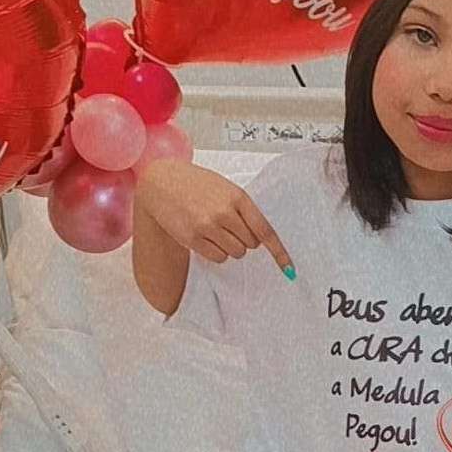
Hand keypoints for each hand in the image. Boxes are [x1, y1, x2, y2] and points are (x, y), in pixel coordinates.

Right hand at [136, 159, 293, 275]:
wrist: (163, 182)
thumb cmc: (197, 185)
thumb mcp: (226, 189)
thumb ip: (244, 210)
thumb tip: (259, 238)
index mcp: (238, 198)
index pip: (265, 231)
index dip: (279, 252)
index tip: (289, 269)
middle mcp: (225, 213)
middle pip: (250, 245)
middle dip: (244, 239)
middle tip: (227, 225)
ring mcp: (208, 227)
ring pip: (235, 253)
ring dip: (229, 246)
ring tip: (213, 228)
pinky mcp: (194, 239)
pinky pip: (218, 257)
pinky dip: (216, 252)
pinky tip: (205, 237)